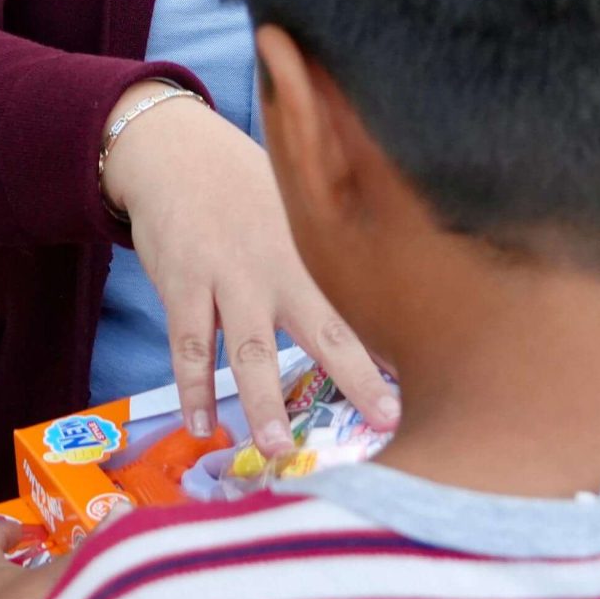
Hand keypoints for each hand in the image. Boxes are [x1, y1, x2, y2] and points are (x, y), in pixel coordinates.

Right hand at [100, 86, 398, 453]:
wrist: (173, 150)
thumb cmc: (242, 184)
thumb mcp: (294, 204)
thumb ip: (325, 249)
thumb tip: (376, 295)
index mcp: (313, 249)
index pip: (362, 302)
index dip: (394, 341)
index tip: (426, 379)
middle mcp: (277, 266)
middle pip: (323, 328)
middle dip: (356, 376)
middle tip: (385, 422)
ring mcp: (226, 278)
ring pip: (247, 350)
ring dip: (261, 402)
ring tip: (275, 448)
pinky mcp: (182, 286)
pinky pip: (189, 347)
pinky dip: (193, 389)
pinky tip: (201, 426)